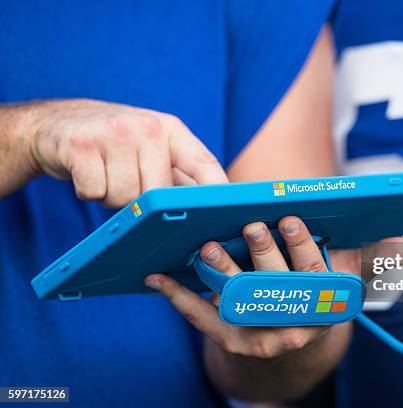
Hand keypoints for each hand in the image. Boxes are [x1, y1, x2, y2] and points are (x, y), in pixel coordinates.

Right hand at [25, 99, 226, 206]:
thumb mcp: (151, 148)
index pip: (204, 163)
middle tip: (128, 182)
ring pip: (125, 198)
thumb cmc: (113, 145)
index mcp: (171, 130)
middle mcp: (147, 126)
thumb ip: (178, 174)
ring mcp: (114, 132)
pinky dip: (89, 192)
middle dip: (144, 202)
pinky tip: (87, 172)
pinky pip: (94, 193)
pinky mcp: (81, 144)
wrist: (54, 123)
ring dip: (113, 198)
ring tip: (107, 174)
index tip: (230, 214)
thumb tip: (208, 210)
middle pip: (159, 193)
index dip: (218, 191)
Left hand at [145, 216, 402, 358]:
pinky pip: (204, 320)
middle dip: (265, 256)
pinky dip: (179, 298)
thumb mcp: (345, 275)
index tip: (291, 218)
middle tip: (251, 226)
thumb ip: (370, 257)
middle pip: (278, 288)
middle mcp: (294, 325)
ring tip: (208, 248)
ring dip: (222, 274)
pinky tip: (159, 277)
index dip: (304, 247)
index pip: (316, 275)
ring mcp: (261, 337)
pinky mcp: (231, 342)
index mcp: (324, 305)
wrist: (293, 334)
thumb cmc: (317, 290)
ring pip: (240, 303)